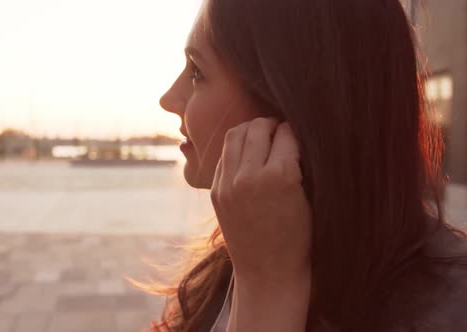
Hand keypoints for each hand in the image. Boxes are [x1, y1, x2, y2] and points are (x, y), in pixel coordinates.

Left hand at [211, 117, 311, 282]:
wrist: (268, 272)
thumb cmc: (298, 238)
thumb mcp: (308, 198)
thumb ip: (298, 164)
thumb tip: (292, 134)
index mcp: (280, 176)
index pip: (286, 133)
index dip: (295, 131)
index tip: (299, 134)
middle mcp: (250, 176)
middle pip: (258, 127)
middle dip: (272, 125)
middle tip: (280, 131)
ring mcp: (228, 184)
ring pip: (235, 135)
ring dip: (251, 130)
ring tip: (263, 137)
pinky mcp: (216, 191)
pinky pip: (224, 156)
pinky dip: (236, 149)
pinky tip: (248, 155)